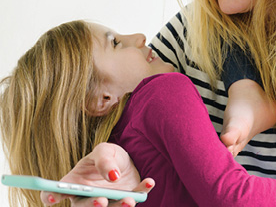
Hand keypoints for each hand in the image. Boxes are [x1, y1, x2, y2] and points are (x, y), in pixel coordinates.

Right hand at [40, 143, 154, 206]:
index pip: (54, 193)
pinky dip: (142, 193)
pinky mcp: (125, 202)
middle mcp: (87, 198)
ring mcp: (107, 203)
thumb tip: (112, 176)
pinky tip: (149, 182)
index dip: (50, 196)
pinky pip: (133, 201)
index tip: (54, 196)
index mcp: (73, 184)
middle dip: (92, 206)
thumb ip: (104, 160)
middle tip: (102, 201)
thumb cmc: (109, 156)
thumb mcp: (105, 150)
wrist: (129, 160)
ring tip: (129, 200)